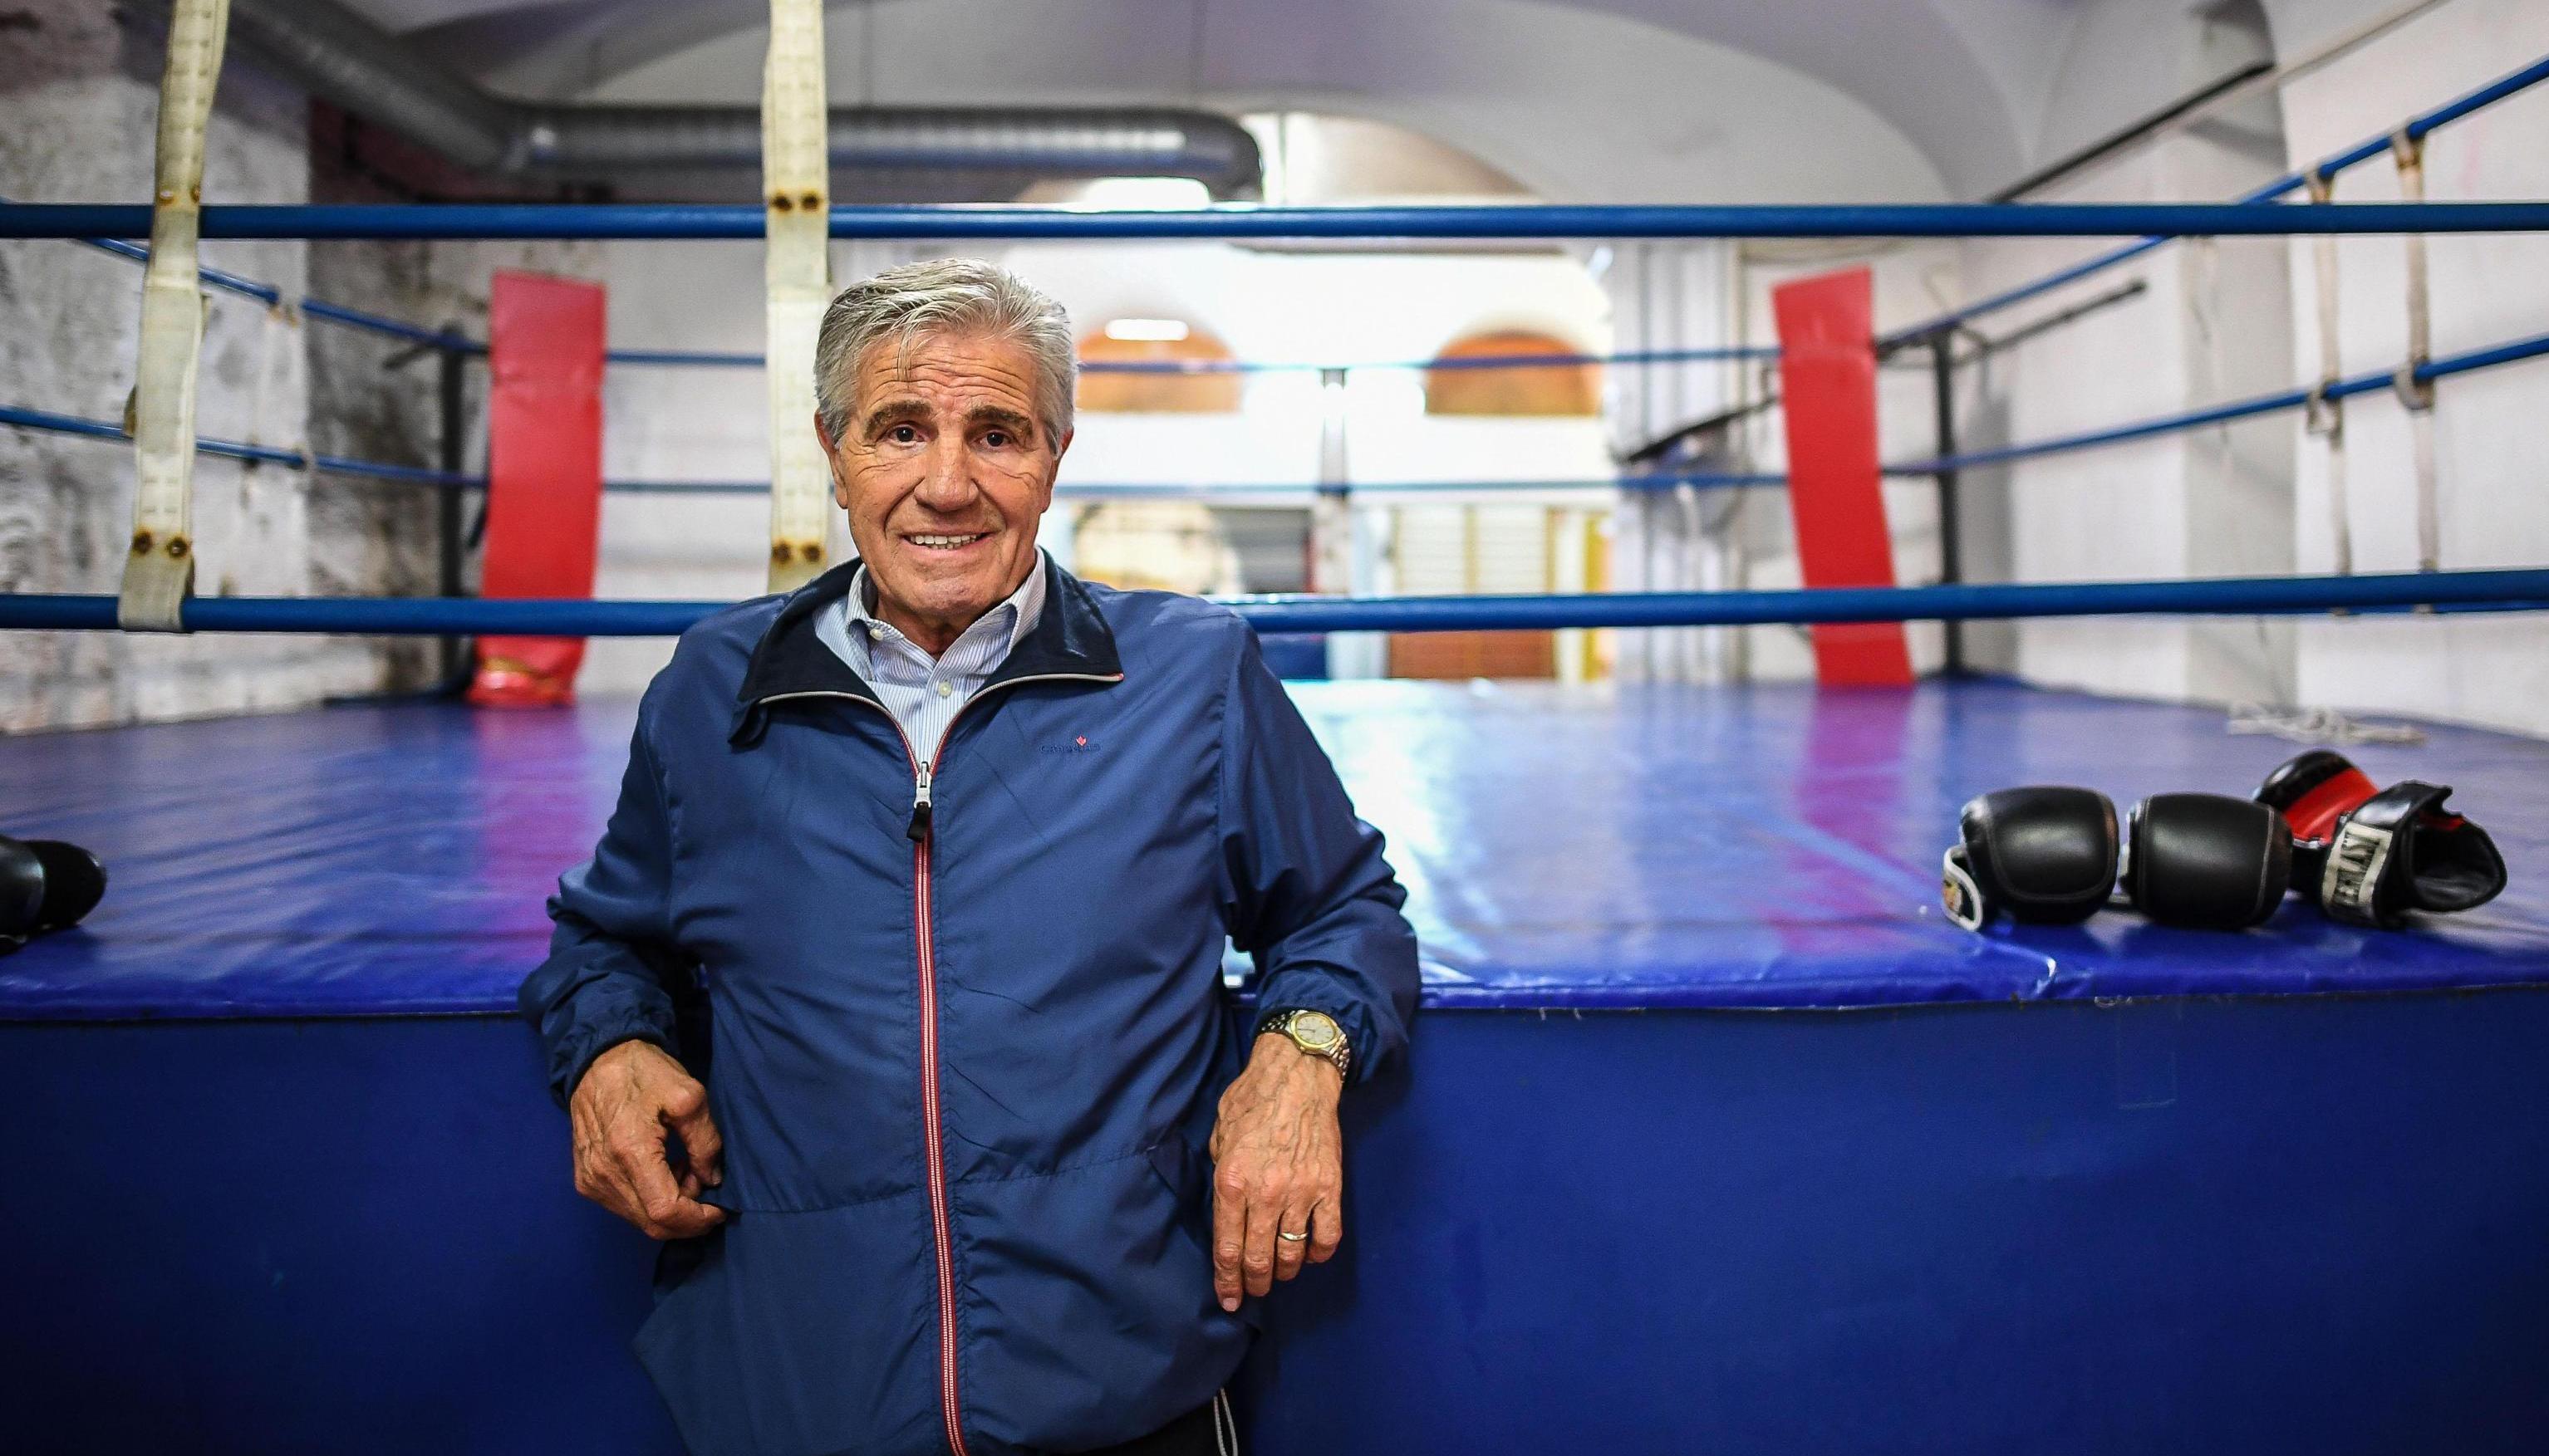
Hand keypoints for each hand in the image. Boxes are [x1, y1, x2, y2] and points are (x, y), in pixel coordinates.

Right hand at [568, 1039, 725, 1239]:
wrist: (598, 1061)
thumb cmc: (645, 1073)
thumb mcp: (689, 1096)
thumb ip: (705, 1142)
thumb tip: (711, 1179)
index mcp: (629, 1151)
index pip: (665, 1211)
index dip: (697, 1218)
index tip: (719, 1208)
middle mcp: (604, 1174)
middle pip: (652, 1223)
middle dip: (687, 1215)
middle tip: (702, 1181)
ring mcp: (591, 1180)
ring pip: (639, 1219)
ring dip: (670, 1207)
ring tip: (684, 1169)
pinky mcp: (585, 1180)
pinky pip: (624, 1208)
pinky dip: (650, 1200)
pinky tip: (662, 1170)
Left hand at [1207, 1032, 1345, 1310]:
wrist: (1298, 1075)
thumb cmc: (1252, 1100)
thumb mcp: (1218, 1136)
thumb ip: (1220, 1177)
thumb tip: (1226, 1211)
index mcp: (1231, 1182)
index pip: (1227, 1249)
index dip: (1227, 1281)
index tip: (1229, 1299)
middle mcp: (1265, 1194)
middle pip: (1259, 1260)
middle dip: (1254, 1284)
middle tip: (1253, 1290)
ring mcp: (1301, 1193)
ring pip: (1292, 1255)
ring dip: (1283, 1272)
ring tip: (1278, 1273)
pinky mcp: (1330, 1188)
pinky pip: (1327, 1237)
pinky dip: (1318, 1254)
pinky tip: (1309, 1255)